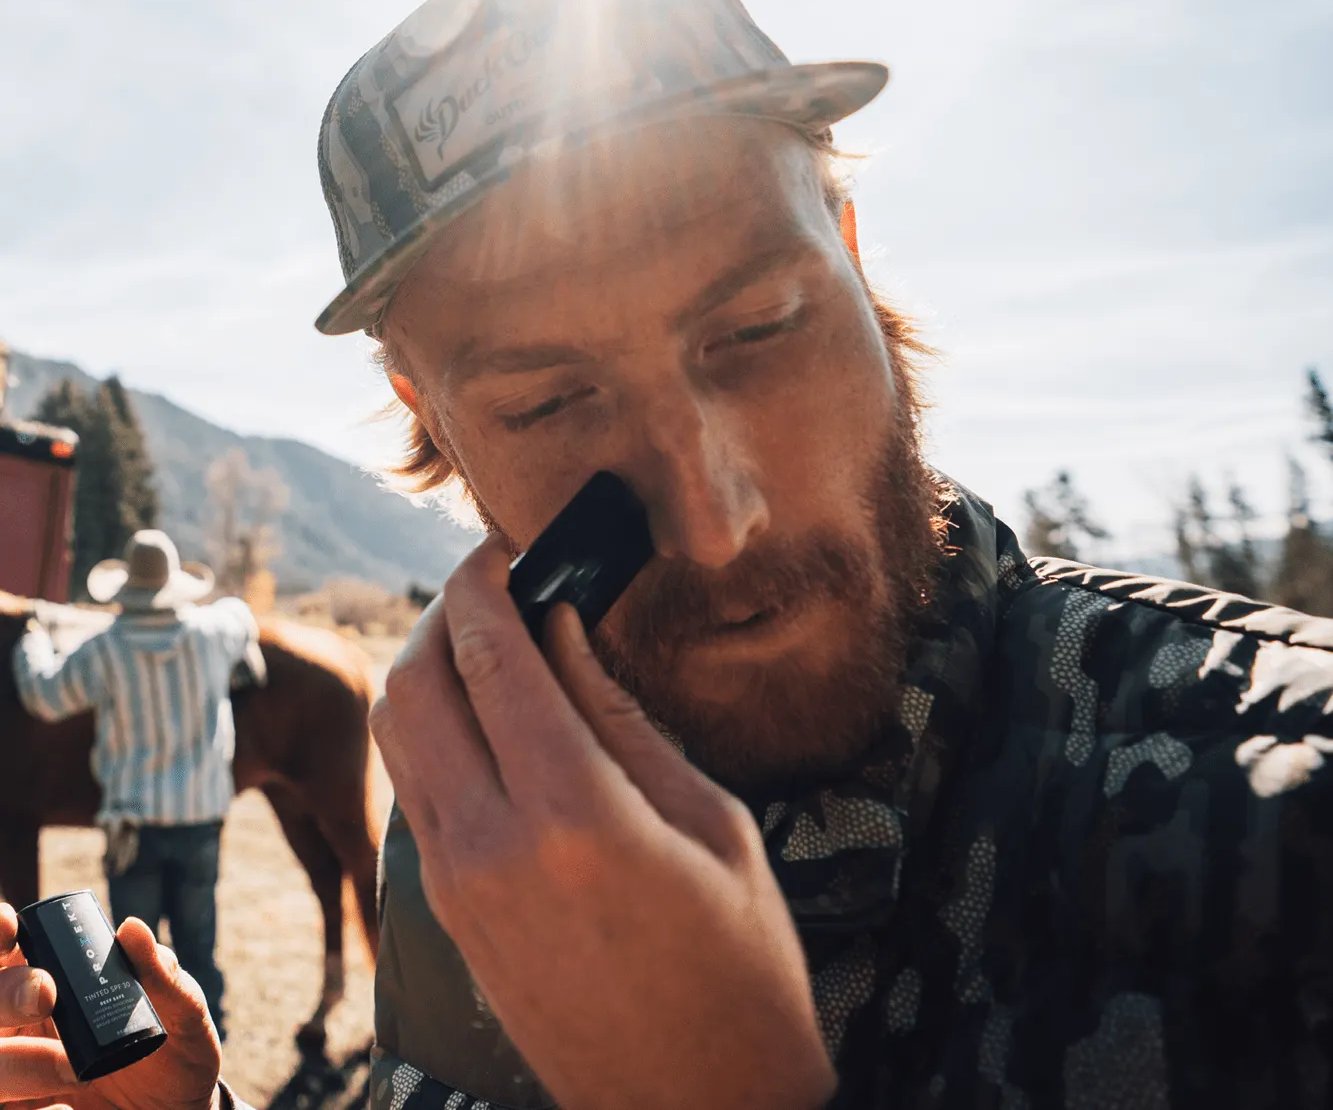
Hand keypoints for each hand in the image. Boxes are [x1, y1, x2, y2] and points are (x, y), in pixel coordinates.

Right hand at [0, 902, 219, 1109]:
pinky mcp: (23, 1108)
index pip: (9, 946)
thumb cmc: (176, 1047)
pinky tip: (62, 1107)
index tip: (10, 928)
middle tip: (45, 996)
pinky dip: (33, 1105)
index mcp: (55, 978)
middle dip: (5, 993)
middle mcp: (23, 1020)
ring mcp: (16, 1067)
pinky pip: (8, 1106)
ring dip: (21, 1064)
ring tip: (75, 1074)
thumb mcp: (182, 1009)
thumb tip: (131, 927)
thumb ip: (161, 973)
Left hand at [371, 535, 835, 1109]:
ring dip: (424, 668)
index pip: (492, 659)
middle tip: (487, 583)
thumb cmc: (739, 961)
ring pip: (399, 736)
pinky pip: (413, 789)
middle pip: (417, 686)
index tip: (497, 548)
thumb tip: (564, 633)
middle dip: (441, 614)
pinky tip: (478, 716)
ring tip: (479, 638)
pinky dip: (428, 730)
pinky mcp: (447, 913)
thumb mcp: (711, 819)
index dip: (484, 585)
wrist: (697, 1103)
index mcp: (575, 814)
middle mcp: (494, 844)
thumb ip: (621, 718)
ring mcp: (457, 884)